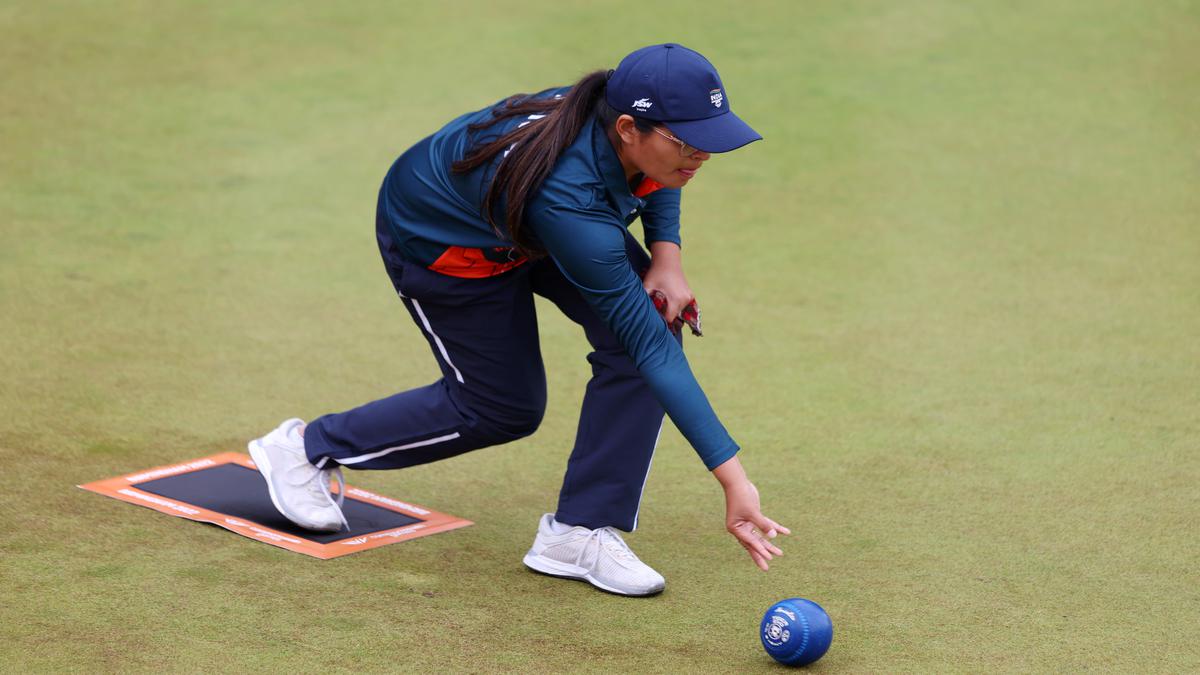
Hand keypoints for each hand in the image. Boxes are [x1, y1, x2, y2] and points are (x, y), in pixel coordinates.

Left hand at [642, 243, 693, 325]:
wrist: (668, 260)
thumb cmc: (656, 273)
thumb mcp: (647, 286)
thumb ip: (644, 300)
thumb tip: (637, 312)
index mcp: (675, 299)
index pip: (669, 319)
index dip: (660, 319)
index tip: (653, 315)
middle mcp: (685, 300)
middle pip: (674, 316)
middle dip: (665, 315)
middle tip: (656, 308)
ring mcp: (689, 297)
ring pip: (678, 312)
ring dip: (671, 310)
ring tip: (662, 303)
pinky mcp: (690, 295)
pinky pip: (682, 306)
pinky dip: (675, 305)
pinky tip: (668, 299)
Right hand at [712, 456, 790, 570]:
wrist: (738, 482)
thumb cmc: (742, 497)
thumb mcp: (753, 512)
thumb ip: (763, 524)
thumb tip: (773, 536)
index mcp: (736, 528)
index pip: (750, 542)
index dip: (760, 550)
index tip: (769, 559)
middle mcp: (741, 528)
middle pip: (753, 543)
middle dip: (762, 554)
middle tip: (767, 567)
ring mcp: (748, 522)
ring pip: (760, 536)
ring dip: (770, 544)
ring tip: (780, 553)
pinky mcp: (755, 516)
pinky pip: (766, 524)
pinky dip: (776, 528)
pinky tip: (786, 532)